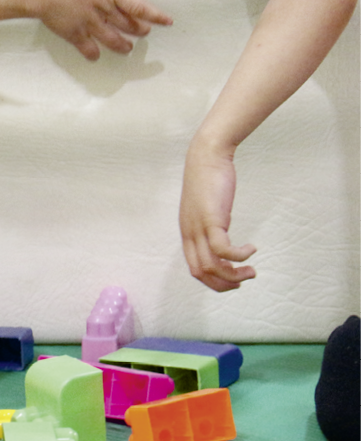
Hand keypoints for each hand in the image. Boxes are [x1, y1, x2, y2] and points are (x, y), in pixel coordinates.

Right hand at [34, 0, 171, 60]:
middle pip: (127, 24)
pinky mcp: (74, 34)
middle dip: (138, 30)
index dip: (154, 15)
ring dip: (121, 46)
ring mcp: (89, 24)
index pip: (138, 6)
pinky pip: (88, 48)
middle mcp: (103, 10)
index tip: (167, 22)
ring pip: (112, 39)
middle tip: (144, 33)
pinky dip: (93, 53)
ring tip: (127, 49)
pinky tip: (95, 56)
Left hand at [179, 138, 256, 291]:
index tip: (234, 279)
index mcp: (188, 232)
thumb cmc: (210, 180)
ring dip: (234, 275)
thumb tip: (222, 235)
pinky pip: (222, 249)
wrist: (207, 155)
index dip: (214, 281)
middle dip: (224, 284)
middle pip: (201, 272)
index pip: (195, 268)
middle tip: (245, 279)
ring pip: (211, 266)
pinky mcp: (210, 218)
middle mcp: (189, 232)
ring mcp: (198, 226)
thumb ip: (211, 224)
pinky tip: (251, 248)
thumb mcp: (208, 208)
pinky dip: (239, 256)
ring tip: (252, 270)